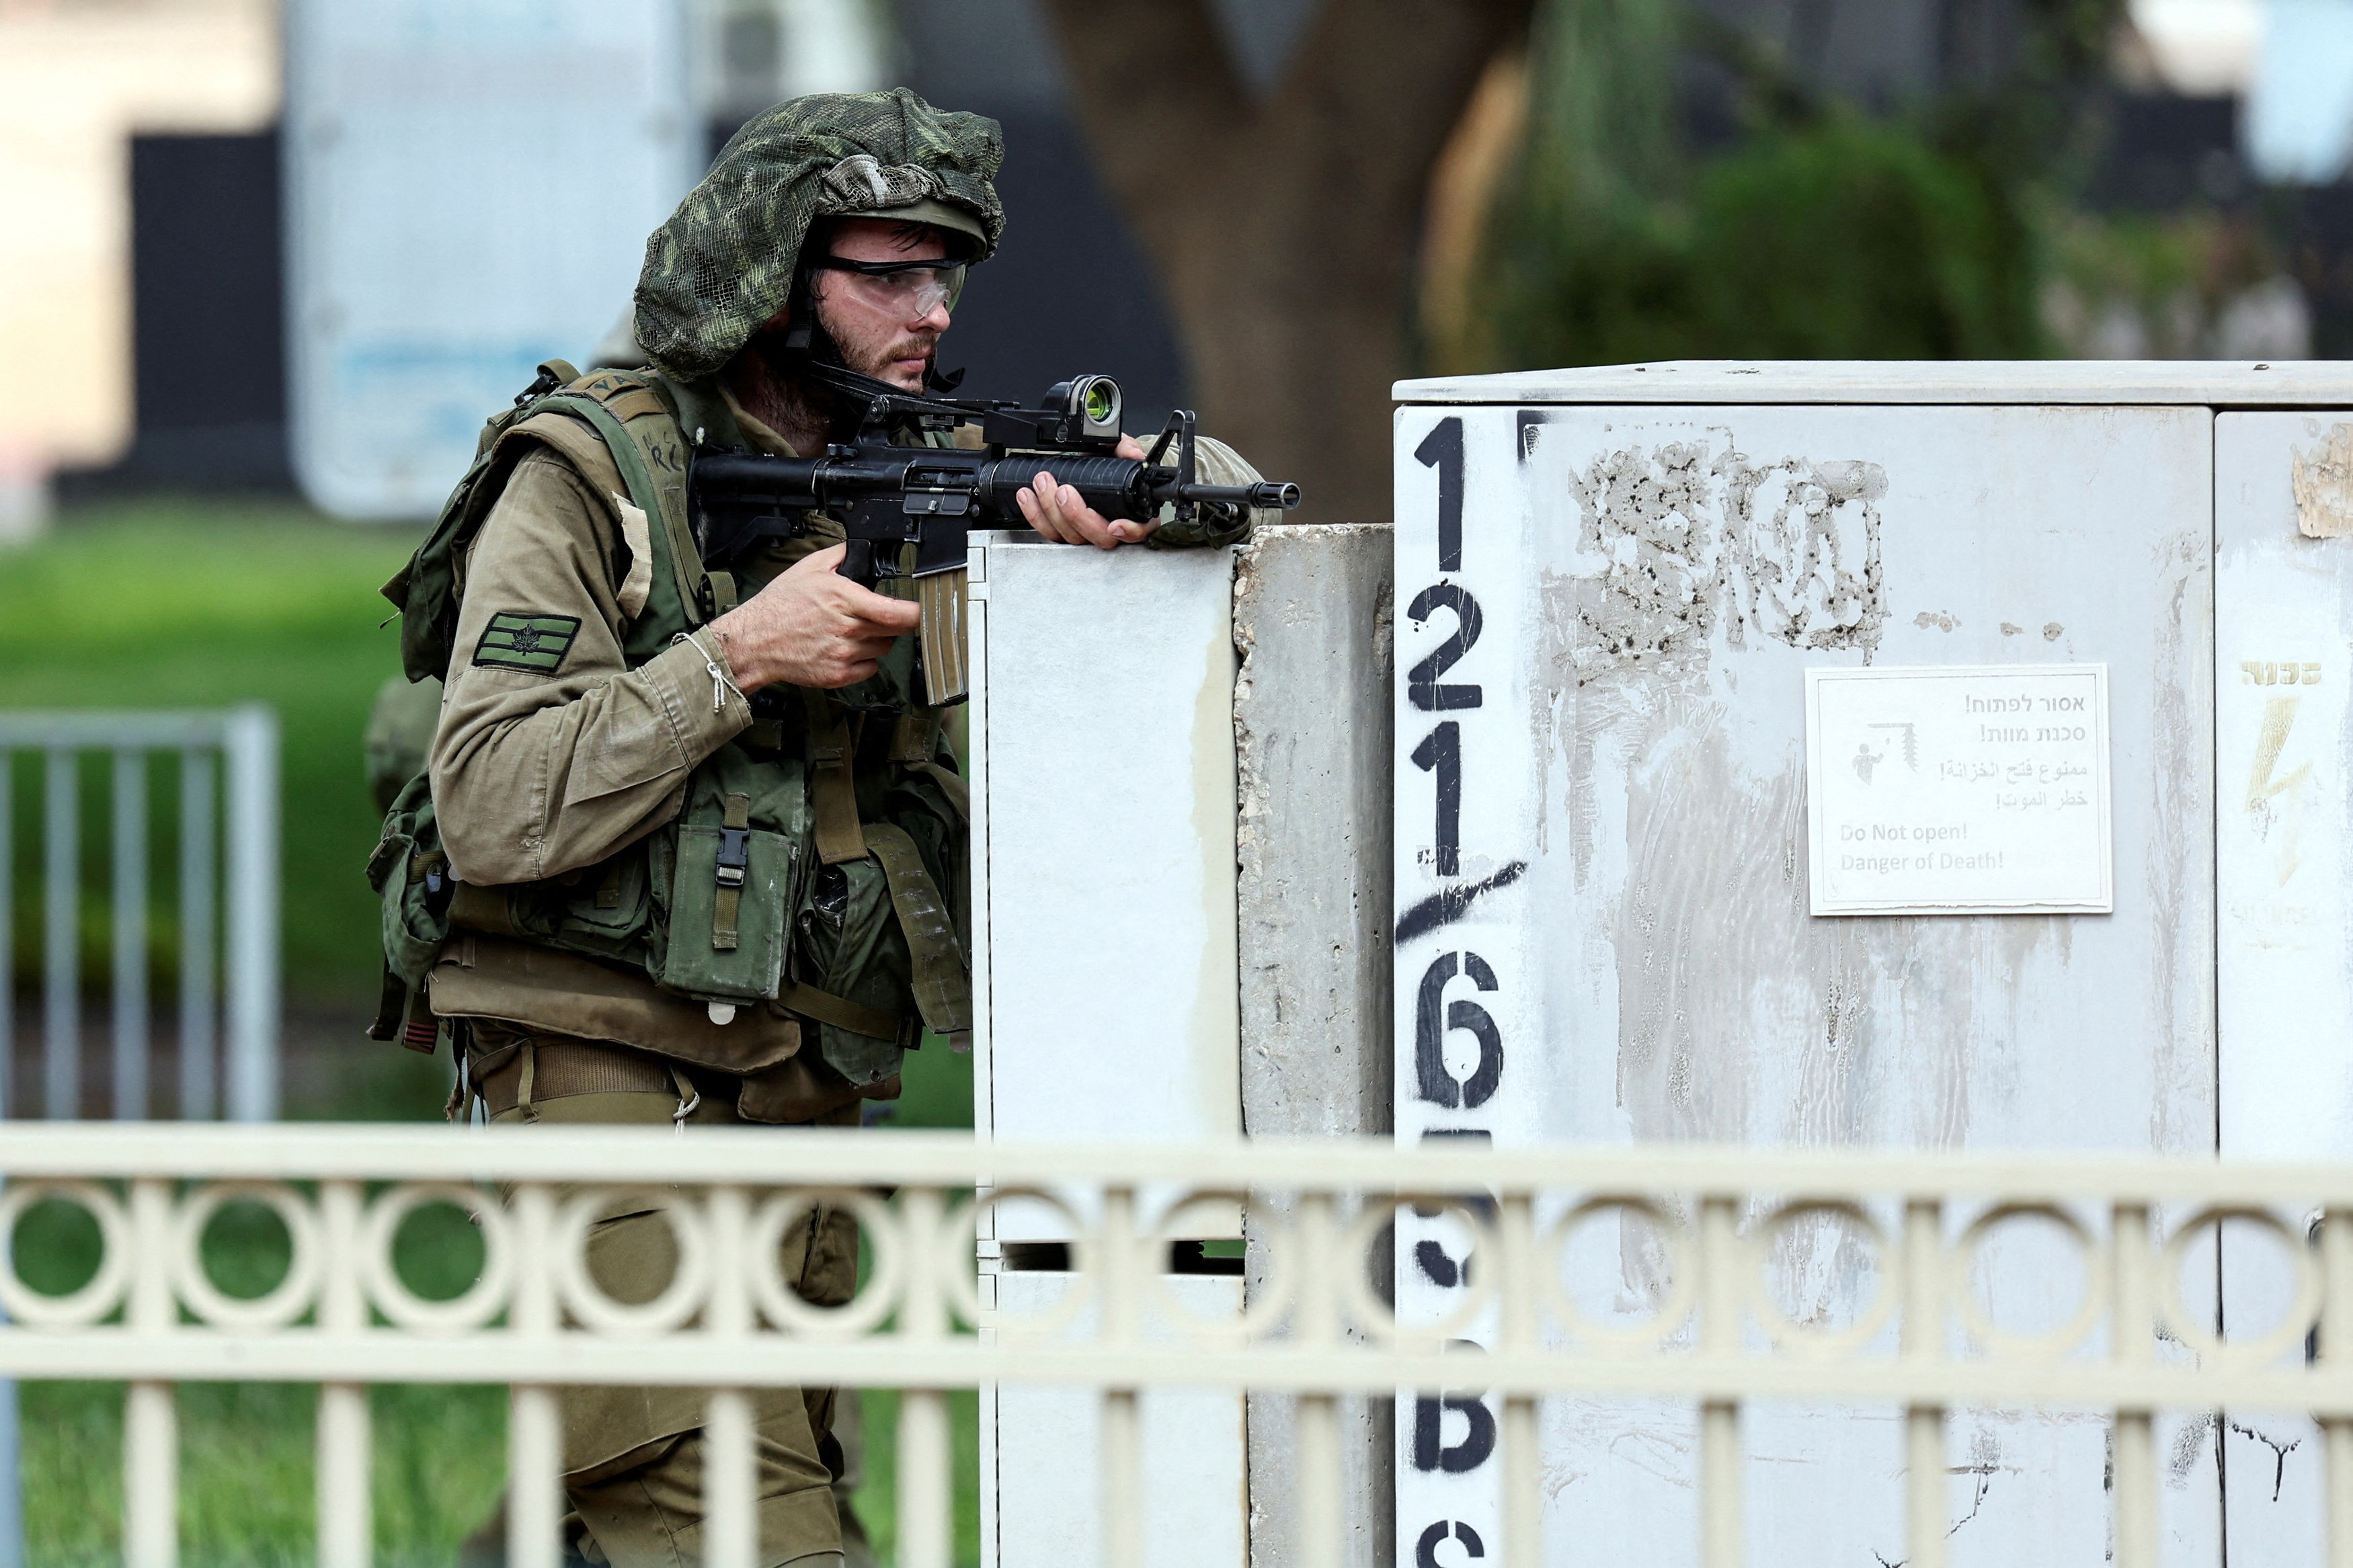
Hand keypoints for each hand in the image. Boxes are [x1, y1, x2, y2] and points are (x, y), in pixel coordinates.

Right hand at [708, 543, 921, 691]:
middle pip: (895, 632)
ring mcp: (844, 655)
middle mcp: (848, 630)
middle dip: (893, 623)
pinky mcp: (838, 675)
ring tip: (854, 632)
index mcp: (845, 601)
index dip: (917, 613)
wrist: (755, 641)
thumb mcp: (808, 568)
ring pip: (883, 649)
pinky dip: (864, 661)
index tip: (923, 611)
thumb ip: (840, 556)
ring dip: (877, 641)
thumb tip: (858, 548)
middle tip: (878, 617)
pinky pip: (869, 669)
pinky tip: (846, 649)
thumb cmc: (778, 606)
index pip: (897, 613)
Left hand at [1016, 433, 1160, 548]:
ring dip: (1052, 512)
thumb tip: (1134, 454)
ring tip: (1042, 483)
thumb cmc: (1107, 461)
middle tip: (1064, 491)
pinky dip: (1035, 515)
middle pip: (1099, 537)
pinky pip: (1050, 532)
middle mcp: (1112, 527)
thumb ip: (1127, 448)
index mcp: (1133, 511)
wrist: (1087, 462)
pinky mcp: (1063, 531)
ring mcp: (1086, 532)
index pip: (1138, 531)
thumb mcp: (1118, 448)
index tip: (1115, 525)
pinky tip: (1027, 497)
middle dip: (1077, 515)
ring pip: (1072, 537)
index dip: (1129, 532)